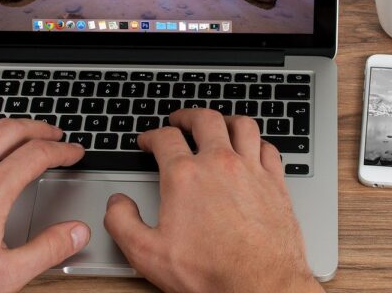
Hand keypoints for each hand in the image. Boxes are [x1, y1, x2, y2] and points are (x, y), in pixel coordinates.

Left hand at [0, 118, 90, 292]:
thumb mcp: (3, 275)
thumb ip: (48, 250)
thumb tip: (77, 233)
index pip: (39, 154)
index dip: (63, 150)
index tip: (73, 152)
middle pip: (11, 129)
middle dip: (38, 128)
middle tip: (52, 134)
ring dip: (0, 125)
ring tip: (12, 132)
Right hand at [104, 109, 323, 292]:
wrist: (259, 284)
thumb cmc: (209, 271)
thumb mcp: (147, 253)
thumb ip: (122, 223)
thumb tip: (117, 204)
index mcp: (185, 176)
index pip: (164, 139)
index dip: (151, 136)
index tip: (148, 140)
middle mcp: (219, 164)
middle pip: (204, 120)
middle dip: (188, 116)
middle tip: (180, 120)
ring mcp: (250, 170)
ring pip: (241, 126)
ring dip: (226, 120)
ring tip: (218, 123)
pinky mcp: (275, 182)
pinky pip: (268, 148)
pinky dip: (257, 142)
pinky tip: (253, 148)